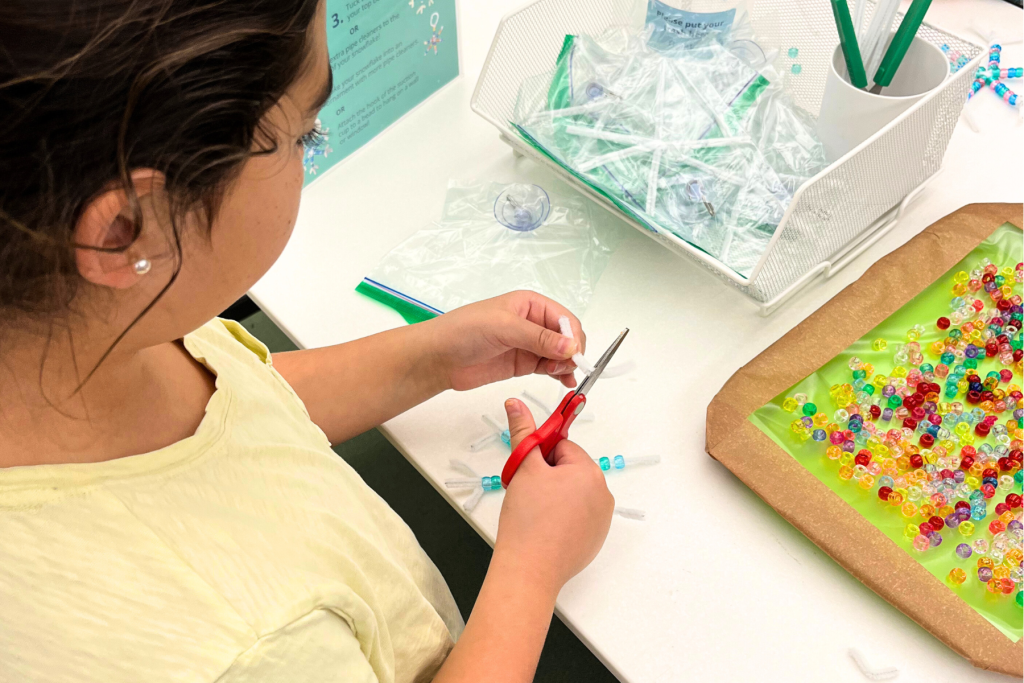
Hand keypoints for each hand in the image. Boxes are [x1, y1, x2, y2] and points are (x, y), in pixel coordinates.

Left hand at [425, 291, 586, 391]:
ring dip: (566, 364)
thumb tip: (570, 346)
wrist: (438, 357)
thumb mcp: (503, 327)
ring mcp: (528, 344)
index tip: (574, 354)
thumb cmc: (463, 331)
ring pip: (560, 354)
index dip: (573, 336)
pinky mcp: (522, 363)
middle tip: (564, 366)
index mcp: (530, 304)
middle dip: (571, 351)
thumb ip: (538, 338)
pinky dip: (559, 374)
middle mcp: (532, 322)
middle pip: (566, 337)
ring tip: (559, 375)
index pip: (564, 318)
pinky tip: (564, 381)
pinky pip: (549, 367)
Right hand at [493, 398, 613, 594]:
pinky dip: (560, 519)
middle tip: (526, 493)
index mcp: (590, 472)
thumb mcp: (523, 468)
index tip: (525, 470)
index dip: (539, 457)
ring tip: (532, 513)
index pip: (562, 448)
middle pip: (569, 471)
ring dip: (553, 497)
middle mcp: (603, 494)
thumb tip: (515, 404)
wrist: (530, 571)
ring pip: (571, 495)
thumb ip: (522, 432)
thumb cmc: (528, 519)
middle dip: (546, 477)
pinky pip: (576, 518)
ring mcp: (602, 520)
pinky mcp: (595, 541)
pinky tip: (543, 529)